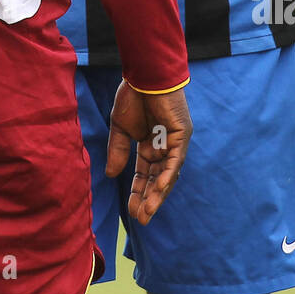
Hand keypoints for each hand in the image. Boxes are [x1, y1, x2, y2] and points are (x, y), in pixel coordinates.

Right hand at [105, 80, 191, 224]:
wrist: (144, 74)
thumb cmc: (132, 96)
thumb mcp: (120, 128)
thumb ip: (118, 151)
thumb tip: (112, 175)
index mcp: (150, 145)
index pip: (145, 175)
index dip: (138, 193)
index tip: (131, 212)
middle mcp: (164, 147)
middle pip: (157, 179)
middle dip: (148, 199)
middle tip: (141, 219)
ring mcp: (175, 142)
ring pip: (168, 174)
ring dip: (159, 193)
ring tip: (148, 211)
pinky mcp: (182, 134)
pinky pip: (176, 159)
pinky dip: (168, 174)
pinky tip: (160, 189)